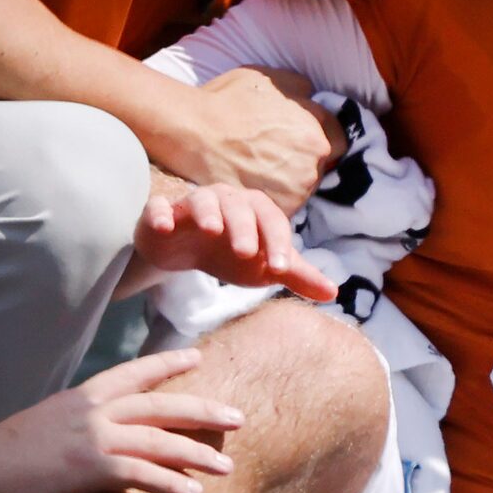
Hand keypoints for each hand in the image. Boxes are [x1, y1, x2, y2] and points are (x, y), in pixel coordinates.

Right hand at [0, 348, 244, 492]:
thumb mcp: (41, 427)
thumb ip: (69, 426)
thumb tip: (83, 438)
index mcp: (81, 398)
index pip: (133, 373)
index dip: (167, 364)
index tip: (197, 355)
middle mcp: (93, 411)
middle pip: (161, 403)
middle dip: (203, 410)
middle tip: (238, 416)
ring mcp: (93, 437)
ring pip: (160, 438)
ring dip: (197, 452)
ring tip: (226, 466)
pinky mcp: (89, 467)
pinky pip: (141, 472)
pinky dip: (170, 482)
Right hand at [133, 182, 338, 302]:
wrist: (184, 250)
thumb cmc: (230, 253)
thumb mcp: (263, 266)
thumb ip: (296, 274)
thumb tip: (333, 292)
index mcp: (254, 210)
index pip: (272, 221)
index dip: (278, 243)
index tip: (282, 269)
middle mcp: (225, 200)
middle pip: (238, 207)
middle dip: (244, 228)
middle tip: (247, 253)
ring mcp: (191, 204)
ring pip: (201, 200)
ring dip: (208, 213)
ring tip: (212, 230)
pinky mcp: (161, 213)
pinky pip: (158, 208)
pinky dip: (161, 213)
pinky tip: (164, 226)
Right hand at [171, 69, 343, 208]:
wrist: (194, 132)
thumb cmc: (229, 101)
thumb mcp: (271, 79)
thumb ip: (301, 89)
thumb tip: (313, 96)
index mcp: (318, 134)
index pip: (338, 141)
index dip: (318, 137)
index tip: (301, 138)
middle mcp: (312, 166)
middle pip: (320, 167)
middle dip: (303, 161)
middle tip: (275, 154)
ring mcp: (293, 193)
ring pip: (301, 189)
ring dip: (288, 182)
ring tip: (260, 170)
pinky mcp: (272, 211)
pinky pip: (281, 206)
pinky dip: (271, 199)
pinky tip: (252, 184)